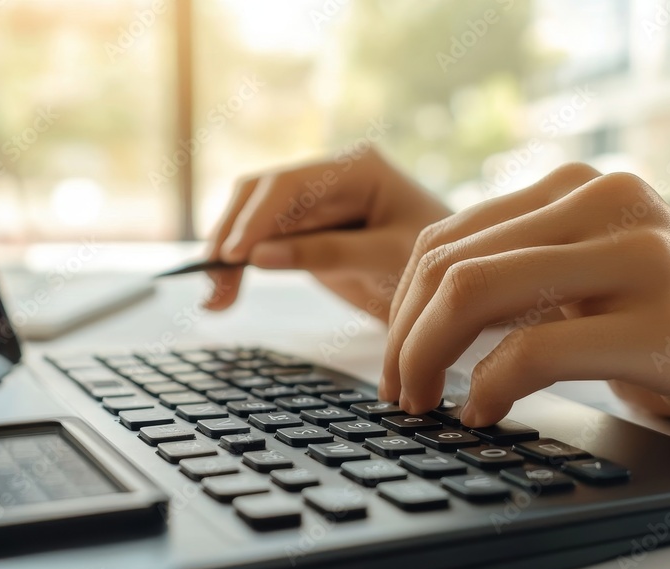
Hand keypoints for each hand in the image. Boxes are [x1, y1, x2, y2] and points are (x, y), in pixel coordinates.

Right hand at [203, 149, 451, 320]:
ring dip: (227, 257)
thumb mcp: (388, 259)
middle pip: (258, 195)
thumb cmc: (441, 264)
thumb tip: (259, 256)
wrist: (455, 287)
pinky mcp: (305, 235)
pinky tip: (224, 296)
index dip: (255, 217)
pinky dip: (239, 269)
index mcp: (356, 168)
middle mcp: (328, 178)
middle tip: (215, 284)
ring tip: (216, 300)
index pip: (289, 183)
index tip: (234, 255)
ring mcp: (313, 206)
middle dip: (231, 236)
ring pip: (251, 220)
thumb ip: (327, 254)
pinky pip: (260, 244)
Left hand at [379, 163, 669, 439]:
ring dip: (426, 358)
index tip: (395, 359)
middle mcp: (604, 203)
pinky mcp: (664, 324)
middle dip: (403, 338)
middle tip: (399, 392)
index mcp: (576, 190)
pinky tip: (481, 412)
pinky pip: (533, 352)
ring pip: (474, 292)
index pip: (445, 240)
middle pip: (449, 265)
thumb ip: (517, 270)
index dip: (401, 306)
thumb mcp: (588, 276)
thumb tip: (413, 317)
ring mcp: (639, 257)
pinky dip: (486, 387)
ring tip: (425, 403)